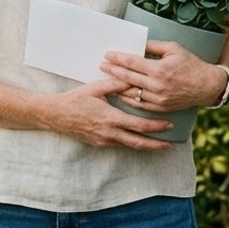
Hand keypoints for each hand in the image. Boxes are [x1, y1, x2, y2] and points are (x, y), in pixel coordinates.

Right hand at [49, 77, 176, 150]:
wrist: (57, 115)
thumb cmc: (76, 99)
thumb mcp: (96, 88)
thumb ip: (117, 85)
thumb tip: (134, 81)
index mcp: (111, 118)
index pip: (139, 125)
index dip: (156, 127)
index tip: (169, 125)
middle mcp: (110, 133)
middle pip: (139, 142)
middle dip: (157, 144)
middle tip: (171, 144)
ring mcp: (104, 141)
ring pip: (130, 146)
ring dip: (146, 146)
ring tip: (160, 145)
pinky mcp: (99, 144)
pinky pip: (120, 144)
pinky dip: (132, 143)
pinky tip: (138, 139)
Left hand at [102, 40, 226, 111]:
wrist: (207, 86)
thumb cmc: (190, 64)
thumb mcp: (173, 49)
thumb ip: (153, 46)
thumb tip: (137, 43)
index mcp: (159, 69)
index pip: (132, 62)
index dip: (118, 58)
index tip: (107, 55)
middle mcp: (157, 85)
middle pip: (128, 78)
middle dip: (113, 71)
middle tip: (102, 66)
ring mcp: (159, 99)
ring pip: (132, 93)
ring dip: (118, 86)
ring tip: (107, 79)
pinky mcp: (161, 107)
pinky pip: (140, 105)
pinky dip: (128, 99)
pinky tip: (120, 93)